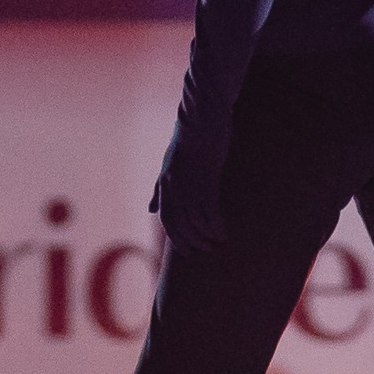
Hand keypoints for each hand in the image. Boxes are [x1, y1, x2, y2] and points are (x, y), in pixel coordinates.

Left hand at [150, 128, 225, 255]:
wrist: (202, 122)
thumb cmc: (188, 142)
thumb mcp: (168, 166)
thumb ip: (160, 190)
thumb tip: (150, 210)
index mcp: (166, 185)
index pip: (167, 220)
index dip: (176, 238)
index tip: (187, 251)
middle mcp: (175, 189)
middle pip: (181, 225)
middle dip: (192, 242)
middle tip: (205, 251)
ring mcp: (191, 186)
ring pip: (196, 222)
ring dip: (206, 237)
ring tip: (217, 244)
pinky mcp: (208, 182)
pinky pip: (211, 213)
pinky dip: (216, 226)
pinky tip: (223, 233)